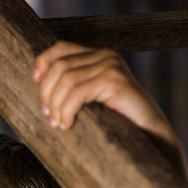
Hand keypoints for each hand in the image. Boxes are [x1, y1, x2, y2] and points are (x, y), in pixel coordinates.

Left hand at [33, 41, 187, 180]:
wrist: (153, 139)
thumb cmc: (120, 126)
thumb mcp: (91, 104)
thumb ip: (74, 91)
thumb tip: (41, 94)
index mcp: (98, 57)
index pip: (60, 48)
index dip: (42, 62)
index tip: (34, 83)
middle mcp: (105, 56)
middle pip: (59, 66)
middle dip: (47, 93)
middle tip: (49, 117)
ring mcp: (112, 66)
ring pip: (66, 80)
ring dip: (56, 105)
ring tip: (59, 124)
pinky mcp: (115, 81)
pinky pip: (78, 92)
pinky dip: (67, 110)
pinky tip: (67, 124)